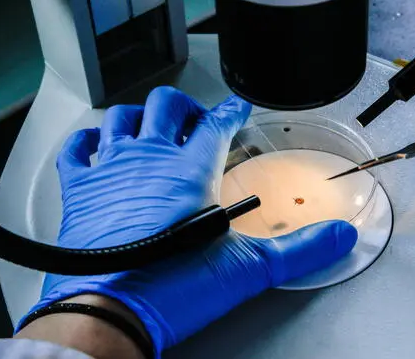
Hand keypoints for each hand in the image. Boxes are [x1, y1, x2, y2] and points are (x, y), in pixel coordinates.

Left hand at [19, 87, 356, 355]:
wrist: (110, 307)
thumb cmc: (170, 286)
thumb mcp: (247, 268)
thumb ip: (298, 250)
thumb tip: (337, 237)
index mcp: (191, 170)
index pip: (218, 123)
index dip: (232, 111)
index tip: (236, 109)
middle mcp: (149, 159)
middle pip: (167, 106)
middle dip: (186, 106)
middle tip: (196, 120)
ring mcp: (111, 169)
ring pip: (122, 117)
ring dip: (139, 116)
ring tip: (150, 127)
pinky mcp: (79, 190)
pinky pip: (77, 149)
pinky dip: (87, 141)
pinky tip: (96, 145)